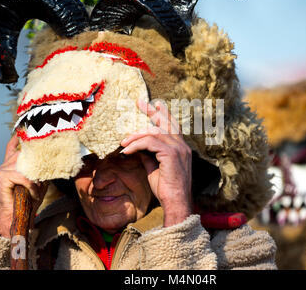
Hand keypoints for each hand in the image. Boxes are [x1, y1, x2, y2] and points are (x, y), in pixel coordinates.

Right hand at [0, 136, 46, 237]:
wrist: (16, 220)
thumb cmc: (28, 201)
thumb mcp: (39, 182)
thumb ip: (43, 170)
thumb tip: (57, 159)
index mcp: (10, 165)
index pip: (13, 146)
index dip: (20, 137)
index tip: (25, 127)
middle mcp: (4, 165)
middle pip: (23, 153)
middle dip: (37, 156)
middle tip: (47, 162)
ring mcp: (0, 171)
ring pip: (24, 165)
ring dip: (35, 177)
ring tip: (38, 187)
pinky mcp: (1, 178)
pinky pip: (22, 177)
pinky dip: (31, 185)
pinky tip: (34, 193)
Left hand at [120, 99, 192, 226]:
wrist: (176, 203)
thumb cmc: (166, 190)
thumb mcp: (154, 169)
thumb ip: (148, 156)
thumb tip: (137, 148)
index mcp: (181, 149)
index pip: (171, 126)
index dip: (162, 114)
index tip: (152, 105)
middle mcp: (182, 146)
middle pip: (166, 122)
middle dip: (152, 111)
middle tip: (139, 103)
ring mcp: (178, 149)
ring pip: (154, 133)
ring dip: (136, 136)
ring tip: (123, 143)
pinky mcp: (171, 154)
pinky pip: (150, 143)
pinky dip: (136, 145)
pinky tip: (126, 151)